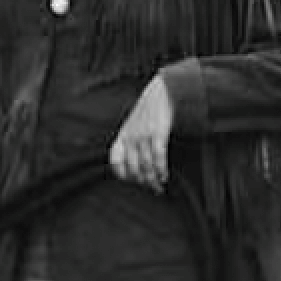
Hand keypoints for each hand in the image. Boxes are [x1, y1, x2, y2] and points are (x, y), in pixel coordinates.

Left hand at [108, 73, 175, 191]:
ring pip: (146, 166)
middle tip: (151, 188)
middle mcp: (130, 137)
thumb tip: (135, 165)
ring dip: (153, 179)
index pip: (116, 162)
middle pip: (133, 168)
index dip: (123, 175)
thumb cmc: (148, 110)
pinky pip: (158, 157)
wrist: (162, 91)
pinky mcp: (158, 133)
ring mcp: (143, 135)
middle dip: (142, 182)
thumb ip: (130, 142)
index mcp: (122, 136)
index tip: (133, 181)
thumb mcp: (132, 125)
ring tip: (158, 186)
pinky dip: (161, 169)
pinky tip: (164, 176)